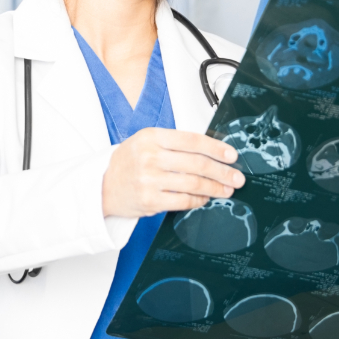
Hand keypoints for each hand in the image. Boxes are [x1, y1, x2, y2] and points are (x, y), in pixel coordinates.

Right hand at [102, 128, 243, 217]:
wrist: (103, 186)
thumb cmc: (129, 162)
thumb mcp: (146, 142)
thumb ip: (175, 144)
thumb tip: (212, 152)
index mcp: (152, 137)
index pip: (192, 140)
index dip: (216, 148)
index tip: (231, 155)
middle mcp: (150, 156)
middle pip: (197, 163)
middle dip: (222, 172)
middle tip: (236, 177)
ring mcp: (149, 179)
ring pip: (194, 183)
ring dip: (215, 188)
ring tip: (226, 189)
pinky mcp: (150, 200)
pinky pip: (184, 201)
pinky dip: (199, 200)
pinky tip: (206, 199)